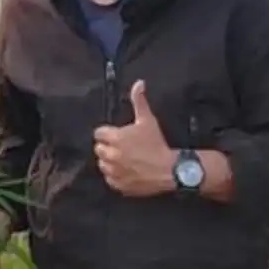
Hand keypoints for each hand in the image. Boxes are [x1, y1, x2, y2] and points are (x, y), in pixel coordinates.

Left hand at [93, 80, 175, 196]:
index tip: (117, 135)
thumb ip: (139, 101)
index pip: (98, 133)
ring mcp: (113, 171)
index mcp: (115, 138)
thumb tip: (139, 83)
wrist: (169, 170)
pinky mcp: (118, 185)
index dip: (107, 134)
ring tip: (124, 160)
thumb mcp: (148, 120)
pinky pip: (109, 179)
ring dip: (109, 161)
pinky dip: (115, 176)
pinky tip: (126, 171)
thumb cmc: (157, 143)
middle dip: (107, 147)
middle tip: (122, 147)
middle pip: (99, 149)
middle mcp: (110, 155)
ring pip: (102, 164)